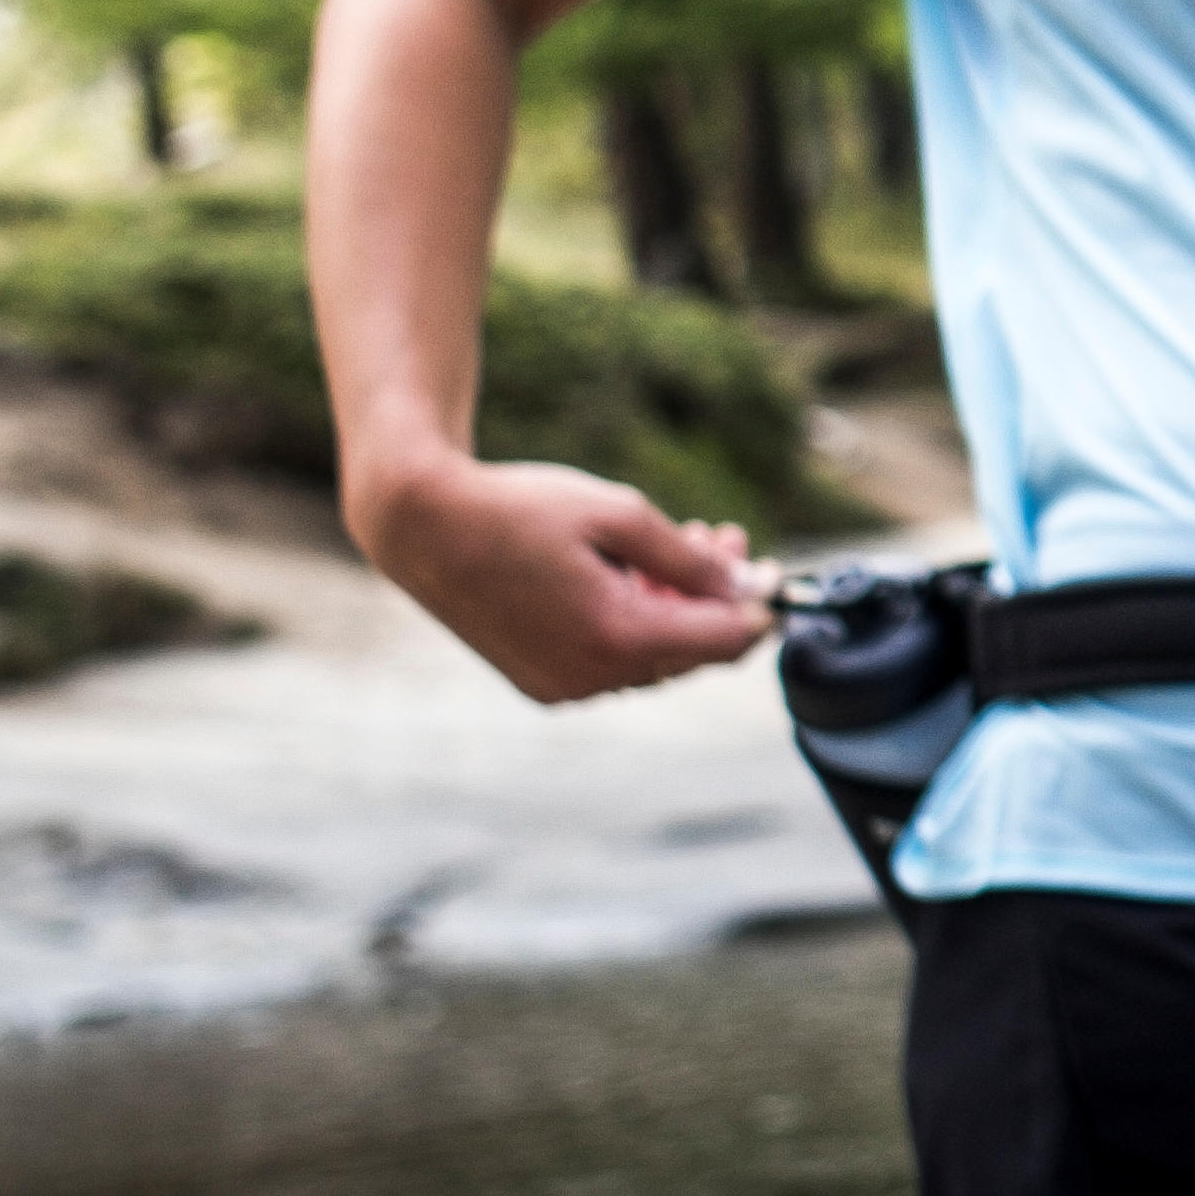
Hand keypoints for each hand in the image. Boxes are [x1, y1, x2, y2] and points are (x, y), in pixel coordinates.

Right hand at [351, 452, 772, 705]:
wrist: (423, 524)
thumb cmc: (520, 509)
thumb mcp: (619, 514)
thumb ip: (690, 558)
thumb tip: (748, 588)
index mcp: (618, 638)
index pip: (725, 642)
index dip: (758, 607)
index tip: (771, 568)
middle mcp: (591, 677)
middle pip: (690, 652)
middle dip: (715, 596)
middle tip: (723, 536)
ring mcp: (562, 686)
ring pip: (651, 657)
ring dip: (674, 606)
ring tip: (678, 544)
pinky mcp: (540, 681)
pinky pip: (611, 661)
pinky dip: (633, 623)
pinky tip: (632, 574)